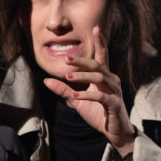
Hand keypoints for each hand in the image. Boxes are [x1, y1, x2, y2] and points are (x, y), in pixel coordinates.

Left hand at [43, 27, 136, 157]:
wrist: (114, 132)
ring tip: (68, 77)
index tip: (96, 28)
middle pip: (97, 65)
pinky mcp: (115, 104)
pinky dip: (87, 95)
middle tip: (66, 58)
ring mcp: (115, 91)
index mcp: (105, 77)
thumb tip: (45, 80)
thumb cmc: (98, 113)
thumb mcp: (77, 101)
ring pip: (99, 77)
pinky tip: (76, 95)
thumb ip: (64, 90)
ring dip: (82, 76)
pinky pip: (101, 96)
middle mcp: (112, 80)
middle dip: (81, 61)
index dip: (100, 42)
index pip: (103, 56)